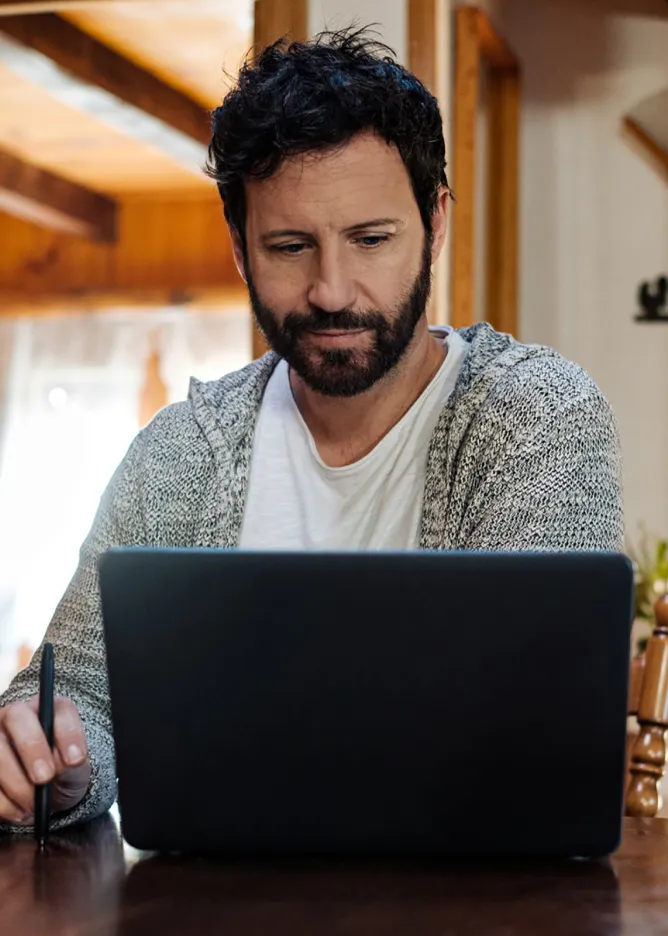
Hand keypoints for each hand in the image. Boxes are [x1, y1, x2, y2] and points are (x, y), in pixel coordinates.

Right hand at [0, 696, 91, 824]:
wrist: (45, 793)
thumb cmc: (61, 772)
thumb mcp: (73, 768)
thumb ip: (71, 762)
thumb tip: (66, 762)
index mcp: (48, 709)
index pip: (58, 708)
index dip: (67, 732)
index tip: (75, 760)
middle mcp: (16, 715)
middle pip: (16, 716)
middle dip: (32, 748)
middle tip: (45, 777)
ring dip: (16, 782)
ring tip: (33, 804)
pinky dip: (4, 803)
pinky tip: (19, 811)